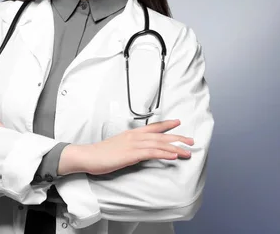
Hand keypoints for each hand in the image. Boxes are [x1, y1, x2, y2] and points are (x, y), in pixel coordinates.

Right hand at [59, 120, 193, 175]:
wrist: (88, 156)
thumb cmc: (100, 154)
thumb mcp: (117, 146)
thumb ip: (129, 147)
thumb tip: (138, 151)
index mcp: (131, 134)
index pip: (152, 127)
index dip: (166, 125)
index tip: (177, 123)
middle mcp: (134, 137)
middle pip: (160, 135)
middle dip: (177, 137)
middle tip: (191, 141)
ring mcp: (133, 145)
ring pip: (159, 144)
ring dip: (175, 147)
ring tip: (187, 151)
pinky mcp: (131, 154)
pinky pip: (152, 153)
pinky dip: (164, 153)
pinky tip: (173, 155)